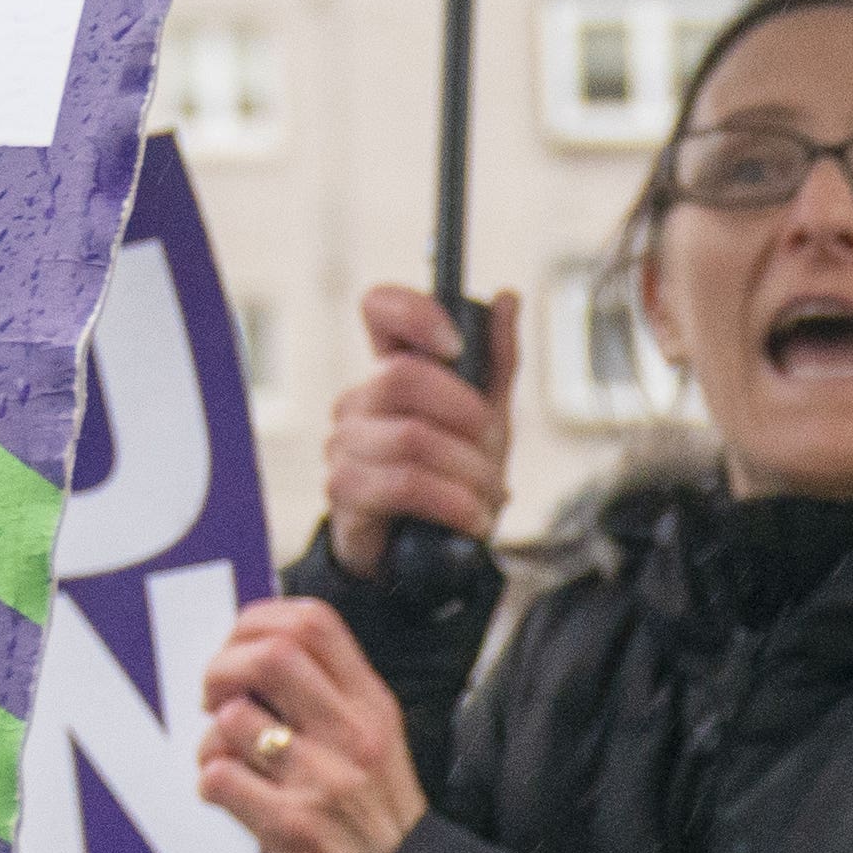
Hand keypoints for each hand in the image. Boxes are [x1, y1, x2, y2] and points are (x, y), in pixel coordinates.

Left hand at [194, 598, 424, 852]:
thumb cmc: (379, 819)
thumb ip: (331, 698)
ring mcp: (323, 780)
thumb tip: (259, 654)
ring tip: (225, 759)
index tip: (238, 646)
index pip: (314, 623)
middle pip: (270, 654)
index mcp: (373, 707)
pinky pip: (219, 777)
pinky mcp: (292, 825)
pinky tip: (228, 795)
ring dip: (210, 738)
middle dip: (221, 667)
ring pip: (233, 720)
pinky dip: (209, 782)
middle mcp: (352, 735)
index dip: (258, 619)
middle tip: (213, 697)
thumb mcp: (376, 743)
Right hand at [322, 285, 520, 577]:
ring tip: (487, 497)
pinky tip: (472, 519)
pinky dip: (453, 503)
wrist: (430, 554)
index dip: (415, 313)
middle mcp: (358, 400)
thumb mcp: (487, 420)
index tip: (456, 346)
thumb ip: (497, 362)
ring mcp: (344, 444)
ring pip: (412, 439)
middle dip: (465, 417)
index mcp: (391, 371)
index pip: (379, 308)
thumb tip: (509, 298)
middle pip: (403, 377)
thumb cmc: (453, 478)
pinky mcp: (345, 490)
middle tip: (492, 449)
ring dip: (469, 473)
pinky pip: (404, 484)